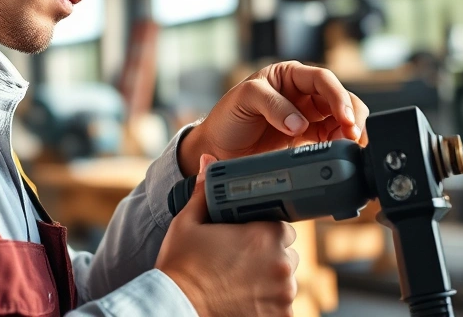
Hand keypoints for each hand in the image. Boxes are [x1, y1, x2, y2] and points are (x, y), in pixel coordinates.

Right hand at [157, 155, 297, 316]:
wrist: (176, 308)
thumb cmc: (181, 266)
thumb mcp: (187, 223)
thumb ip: (204, 193)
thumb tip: (207, 161)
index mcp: (265, 235)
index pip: (282, 227)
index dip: (264, 233)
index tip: (248, 240)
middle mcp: (282, 264)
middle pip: (286, 254)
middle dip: (269, 256)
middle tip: (240, 263)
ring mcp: (284, 294)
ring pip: (285, 281)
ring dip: (270, 281)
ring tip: (240, 283)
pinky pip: (282, 307)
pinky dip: (268, 305)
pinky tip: (246, 301)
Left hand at [179, 61, 369, 176]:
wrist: (218, 147)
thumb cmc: (228, 116)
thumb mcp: (245, 99)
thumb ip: (272, 106)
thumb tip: (300, 123)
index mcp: (289, 75)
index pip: (323, 80)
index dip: (338, 97)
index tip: (343, 118)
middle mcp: (303, 93)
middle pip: (340, 98)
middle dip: (351, 116)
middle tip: (352, 136)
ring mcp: (308, 115)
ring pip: (341, 118)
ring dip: (350, 131)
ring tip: (347, 147)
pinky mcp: (308, 137)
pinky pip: (333, 137)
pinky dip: (341, 144)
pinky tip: (340, 152)